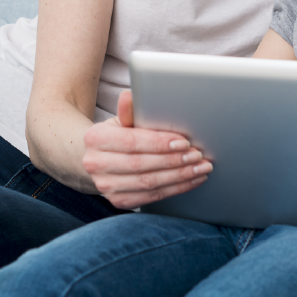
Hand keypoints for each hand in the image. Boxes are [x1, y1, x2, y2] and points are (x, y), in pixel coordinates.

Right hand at [81, 91, 211, 208]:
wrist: (100, 159)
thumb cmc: (116, 136)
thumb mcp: (121, 119)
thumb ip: (130, 110)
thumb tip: (130, 95)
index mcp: (96, 138)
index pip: (132, 142)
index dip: (159, 143)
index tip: (184, 142)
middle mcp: (96, 164)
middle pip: (141, 165)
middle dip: (174, 160)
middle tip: (198, 155)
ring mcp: (106, 186)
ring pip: (149, 183)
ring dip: (180, 176)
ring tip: (200, 168)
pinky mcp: (119, 201)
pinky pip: (152, 196)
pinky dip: (176, 188)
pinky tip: (191, 179)